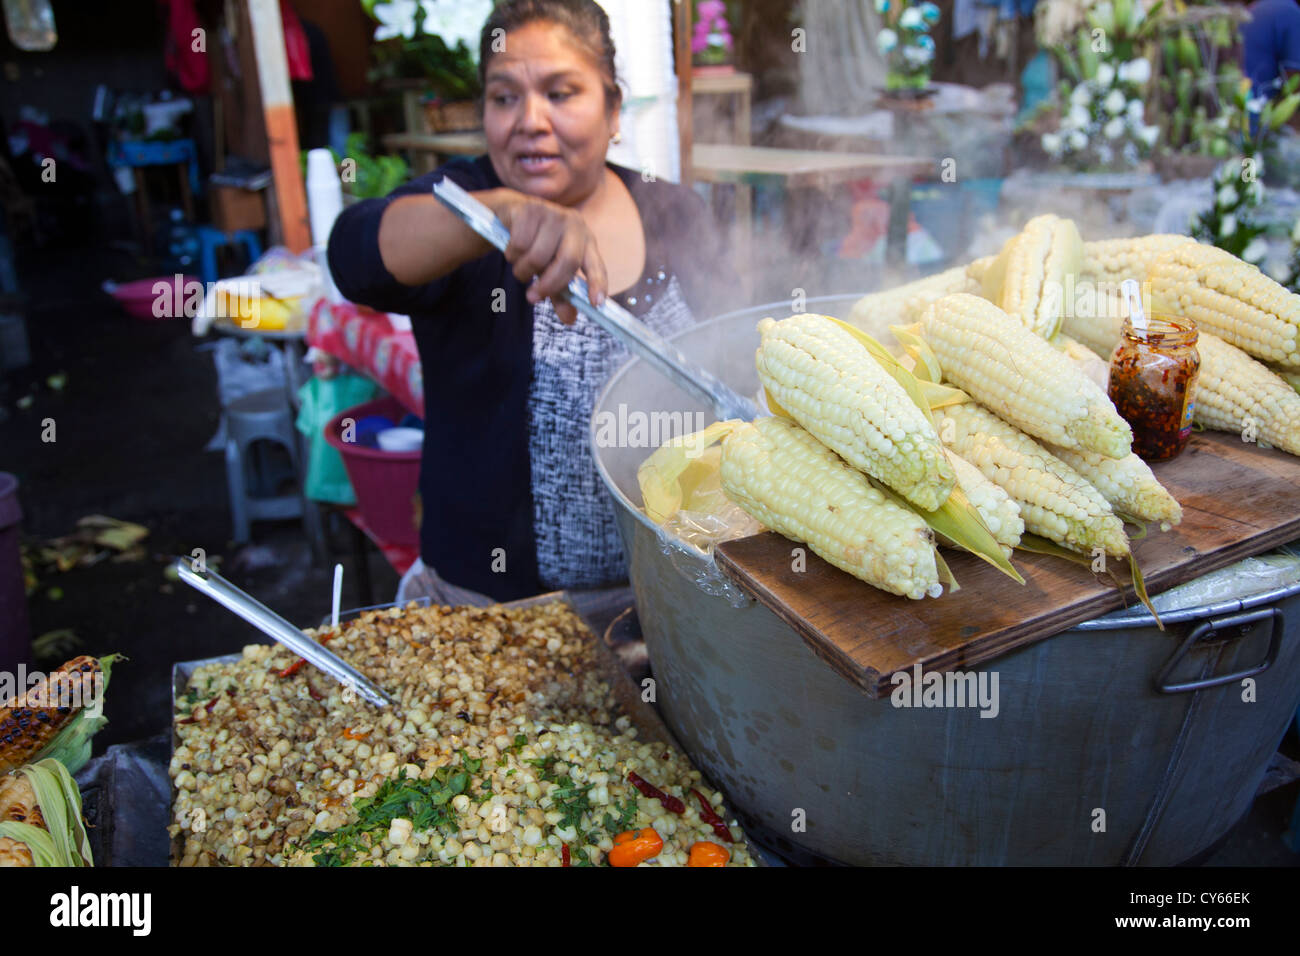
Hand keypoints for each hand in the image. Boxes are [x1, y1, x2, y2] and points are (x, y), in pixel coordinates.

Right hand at [484, 190, 607, 324]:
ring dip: (523, 270)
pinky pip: (519, 243)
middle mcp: (574, 225)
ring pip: (538, 256)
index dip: (597, 284)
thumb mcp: (550, 271)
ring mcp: (553, 214)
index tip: (595, 304)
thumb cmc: (537, 245)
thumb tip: (569, 320)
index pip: (596, 265)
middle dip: (548, 284)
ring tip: (520, 266)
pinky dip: (512, 254)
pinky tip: (512, 249)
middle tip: (532, 297)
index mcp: (586, 241)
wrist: (513, 214)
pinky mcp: (530, 209)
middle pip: (568, 261)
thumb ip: (561, 294)